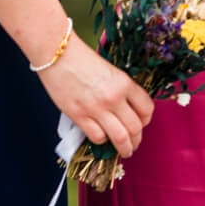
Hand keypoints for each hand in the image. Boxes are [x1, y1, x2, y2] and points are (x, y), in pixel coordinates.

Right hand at [35, 35, 154, 156]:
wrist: (57, 54)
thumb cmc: (82, 59)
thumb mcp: (111, 71)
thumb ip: (121, 90)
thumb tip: (127, 109)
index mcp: (125, 83)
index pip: (147, 108)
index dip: (146, 120)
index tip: (142, 124)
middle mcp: (114, 98)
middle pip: (135, 127)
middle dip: (137, 140)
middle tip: (135, 144)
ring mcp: (96, 108)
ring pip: (120, 137)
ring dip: (125, 148)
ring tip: (124, 151)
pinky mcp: (78, 116)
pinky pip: (97, 137)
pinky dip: (102, 141)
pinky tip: (101, 138)